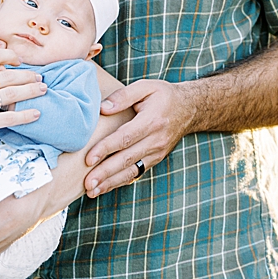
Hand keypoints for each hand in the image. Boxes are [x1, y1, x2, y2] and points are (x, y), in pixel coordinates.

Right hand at [0, 47, 45, 155]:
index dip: (10, 56)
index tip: (19, 62)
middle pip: (8, 75)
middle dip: (28, 76)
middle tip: (40, 78)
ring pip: (12, 93)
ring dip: (31, 91)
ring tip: (43, 90)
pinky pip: (9, 117)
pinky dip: (26, 115)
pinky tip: (36, 114)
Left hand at [84, 79, 196, 195]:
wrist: (189, 109)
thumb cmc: (163, 96)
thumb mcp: (146, 86)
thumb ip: (123, 95)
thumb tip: (103, 108)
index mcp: (151, 121)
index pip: (125, 138)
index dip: (106, 149)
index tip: (88, 159)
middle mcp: (155, 140)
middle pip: (126, 159)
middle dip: (105, 173)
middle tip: (87, 184)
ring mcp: (156, 152)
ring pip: (131, 171)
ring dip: (110, 183)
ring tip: (92, 191)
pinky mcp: (155, 159)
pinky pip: (136, 173)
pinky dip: (120, 182)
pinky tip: (105, 188)